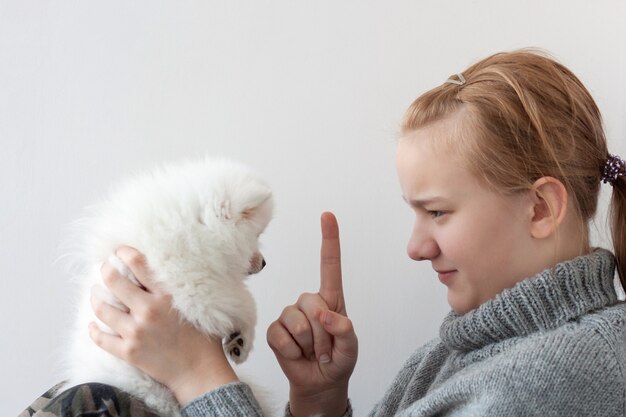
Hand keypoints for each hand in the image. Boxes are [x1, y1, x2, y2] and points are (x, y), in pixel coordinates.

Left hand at [89, 246, 237, 404]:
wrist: (199, 372)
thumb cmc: (203, 338)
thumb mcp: (197, 305)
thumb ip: (178, 288)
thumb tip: (163, 269)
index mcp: (166, 296)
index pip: (138, 264)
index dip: (124, 252)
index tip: (119, 251)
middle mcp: (148, 310)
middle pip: (114, 281)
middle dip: (105, 270)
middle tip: (104, 268)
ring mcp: (135, 332)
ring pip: (102, 308)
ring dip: (95, 298)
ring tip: (95, 293)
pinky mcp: (128, 351)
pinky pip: (100, 338)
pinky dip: (94, 329)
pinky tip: (93, 325)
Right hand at [267, 212, 357, 416]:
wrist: (320, 383)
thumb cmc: (338, 359)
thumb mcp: (350, 347)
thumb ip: (344, 329)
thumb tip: (323, 314)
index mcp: (331, 300)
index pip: (329, 265)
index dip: (329, 240)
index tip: (327, 215)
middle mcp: (309, 302)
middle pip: (312, 302)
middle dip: (323, 331)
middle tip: (326, 349)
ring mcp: (290, 315)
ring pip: (297, 320)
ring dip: (308, 342)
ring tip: (312, 352)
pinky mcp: (275, 330)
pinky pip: (280, 334)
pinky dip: (292, 350)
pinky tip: (297, 354)